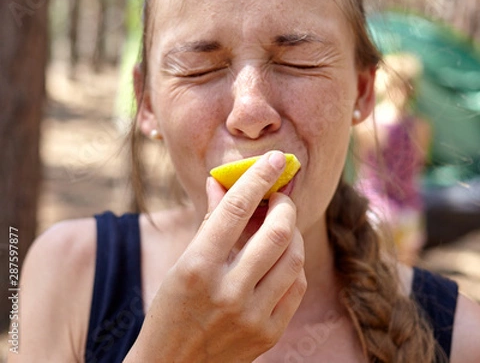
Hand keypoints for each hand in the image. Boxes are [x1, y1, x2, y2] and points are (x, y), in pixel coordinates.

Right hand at [125, 151, 306, 362]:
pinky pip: (297, 286)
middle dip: (285, 204)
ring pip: (294, 257)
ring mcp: (251, 315)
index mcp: (196, 266)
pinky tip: (282, 259)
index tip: (276, 158)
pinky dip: (293, 264)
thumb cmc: (171, 310)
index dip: (259, 177)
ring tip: (281, 227)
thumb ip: (208, 221)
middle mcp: (227, 291)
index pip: (236, 208)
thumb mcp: (181, 263)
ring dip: (292, 233)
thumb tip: (222, 181)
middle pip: (278, 230)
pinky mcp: (269, 333)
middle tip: (280, 196)